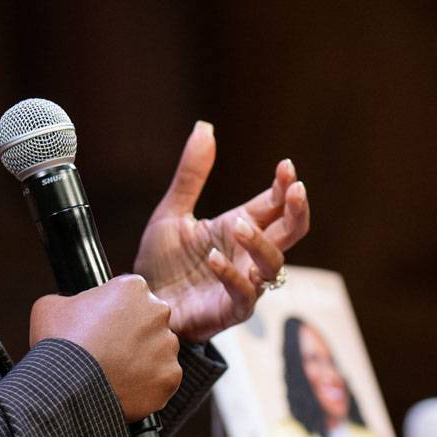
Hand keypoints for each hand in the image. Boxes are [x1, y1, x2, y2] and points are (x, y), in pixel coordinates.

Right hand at [30, 275, 180, 420]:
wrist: (66, 389)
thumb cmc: (58, 345)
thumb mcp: (51, 307)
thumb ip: (71, 300)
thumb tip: (73, 307)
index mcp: (133, 288)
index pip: (129, 296)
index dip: (113, 313)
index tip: (100, 328)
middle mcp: (158, 312)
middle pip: (148, 323)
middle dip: (132, 335)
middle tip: (108, 353)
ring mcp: (168, 346)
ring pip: (158, 351)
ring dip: (142, 360)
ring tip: (113, 374)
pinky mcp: (170, 377)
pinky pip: (161, 380)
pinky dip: (146, 386)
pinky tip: (123, 389)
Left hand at [133, 121, 310, 343]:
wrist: (140, 304)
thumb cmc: (161, 263)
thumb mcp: (171, 212)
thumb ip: (191, 174)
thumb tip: (205, 127)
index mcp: (239, 227)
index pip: (274, 204)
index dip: (284, 186)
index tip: (285, 166)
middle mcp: (247, 254)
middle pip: (291, 232)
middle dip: (296, 210)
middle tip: (294, 189)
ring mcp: (243, 283)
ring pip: (274, 264)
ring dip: (261, 243)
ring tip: (239, 225)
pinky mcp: (229, 310)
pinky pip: (243, 295)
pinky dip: (232, 275)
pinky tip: (214, 258)